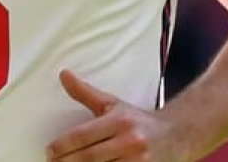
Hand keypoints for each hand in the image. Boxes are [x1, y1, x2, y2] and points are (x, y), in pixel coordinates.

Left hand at [46, 69, 185, 161]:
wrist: (177, 134)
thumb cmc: (137, 120)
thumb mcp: (113, 104)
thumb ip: (86, 93)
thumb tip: (63, 74)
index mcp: (119, 120)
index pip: (84, 135)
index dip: (63, 146)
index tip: (49, 151)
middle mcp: (129, 140)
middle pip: (90, 157)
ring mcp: (139, 161)